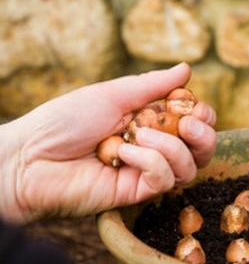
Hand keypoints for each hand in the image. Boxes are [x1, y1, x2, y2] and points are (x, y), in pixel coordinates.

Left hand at [0, 63, 216, 223]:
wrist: (31, 157)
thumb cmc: (65, 121)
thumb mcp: (113, 94)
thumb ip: (153, 85)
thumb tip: (187, 70)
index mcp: (150, 122)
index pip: (194, 124)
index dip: (203, 117)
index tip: (196, 109)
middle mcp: (154, 148)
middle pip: (201, 150)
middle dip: (203, 136)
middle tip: (188, 124)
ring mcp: (147, 172)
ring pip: (188, 168)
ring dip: (170, 147)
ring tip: (138, 137)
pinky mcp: (137, 193)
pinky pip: (164, 180)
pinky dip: (150, 163)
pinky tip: (122, 155)